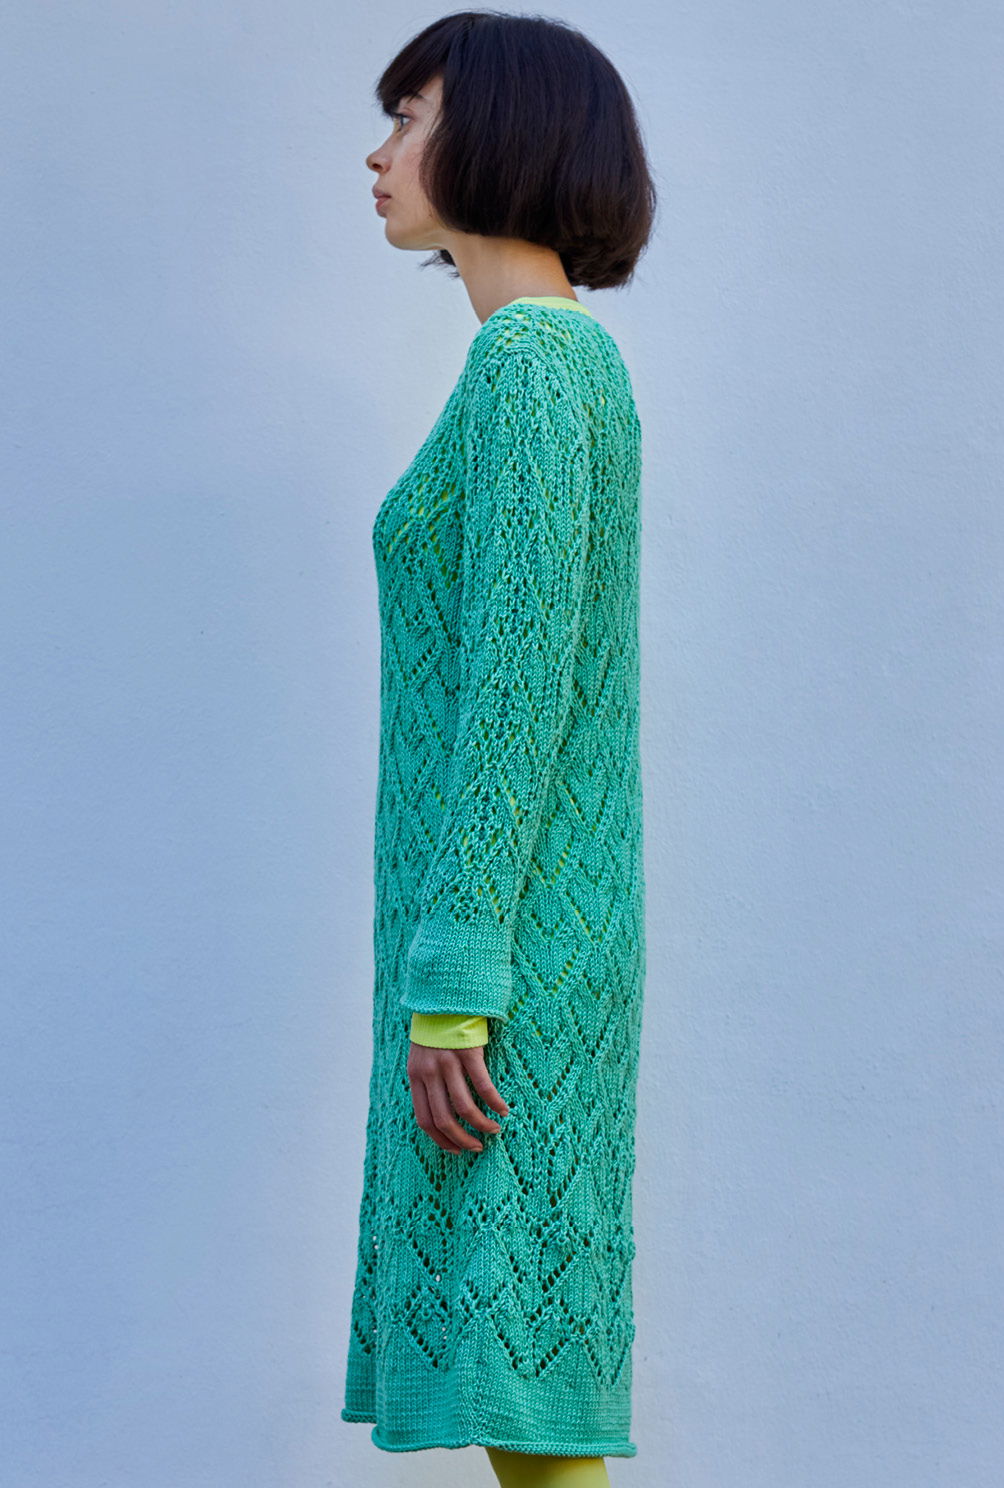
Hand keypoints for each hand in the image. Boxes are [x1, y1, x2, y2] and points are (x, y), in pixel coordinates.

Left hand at [407, 1040, 510, 1154]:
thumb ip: (426, 1080)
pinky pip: (482, 1085)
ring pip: (464, 1107)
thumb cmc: (436, 1029)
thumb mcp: (421, 1056)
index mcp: (416, 1076)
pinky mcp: (468, 1052)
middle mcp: (430, 1072)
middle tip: (477, 1147)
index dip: (439, 1139)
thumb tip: (439, 1109)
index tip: (454, 1150)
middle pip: (444, 1119)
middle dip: (462, 1139)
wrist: (444, 996)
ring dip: (481, 1125)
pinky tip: (504, 1110)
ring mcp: (448, 1062)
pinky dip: (494, 1102)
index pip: (424, 1119)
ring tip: (494, 1131)